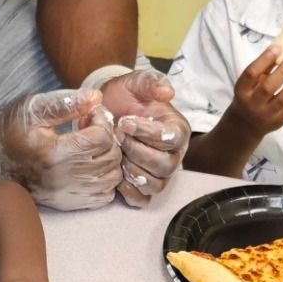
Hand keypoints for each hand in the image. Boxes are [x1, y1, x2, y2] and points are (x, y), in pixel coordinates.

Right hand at [0, 89, 122, 210]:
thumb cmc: (12, 130)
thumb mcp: (34, 109)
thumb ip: (66, 103)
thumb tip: (96, 98)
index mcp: (56, 153)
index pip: (101, 137)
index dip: (101, 120)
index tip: (90, 114)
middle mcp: (65, 178)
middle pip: (111, 157)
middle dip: (108, 138)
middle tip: (93, 128)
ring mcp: (68, 194)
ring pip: (113, 178)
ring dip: (109, 158)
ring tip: (94, 146)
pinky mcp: (69, 203)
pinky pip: (105, 196)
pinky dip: (106, 179)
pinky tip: (93, 165)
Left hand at [101, 68, 191, 207]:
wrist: (105, 110)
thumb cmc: (124, 97)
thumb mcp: (135, 82)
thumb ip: (151, 82)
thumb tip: (168, 92)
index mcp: (177, 130)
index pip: (172, 139)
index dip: (147, 133)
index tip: (124, 121)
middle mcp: (173, 154)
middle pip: (165, 166)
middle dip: (137, 151)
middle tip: (117, 137)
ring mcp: (159, 173)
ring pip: (156, 184)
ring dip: (133, 171)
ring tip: (117, 154)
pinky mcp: (144, 186)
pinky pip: (144, 199)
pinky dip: (130, 192)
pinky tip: (117, 177)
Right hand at [225, 47, 282, 137]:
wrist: (248, 123)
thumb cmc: (250, 96)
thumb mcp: (250, 83)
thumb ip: (263, 68)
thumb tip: (282, 50)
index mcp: (242, 90)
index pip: (251, 74)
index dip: (264, 60)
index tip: (277, 48)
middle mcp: (253, 104)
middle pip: (268, 88)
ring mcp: (268, 114)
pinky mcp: (281, 119)